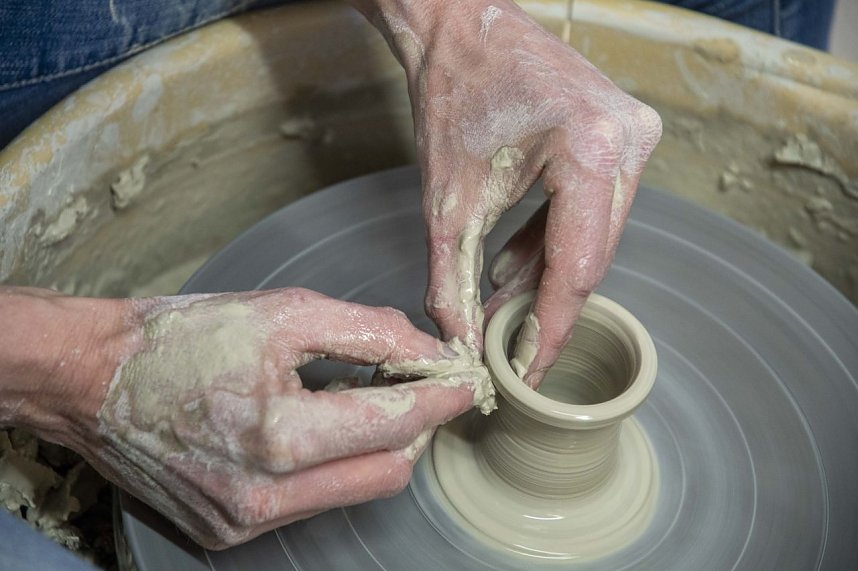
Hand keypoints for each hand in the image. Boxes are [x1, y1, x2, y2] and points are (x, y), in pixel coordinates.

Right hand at [0, 287, 479, 548]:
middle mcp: (265, 494)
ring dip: (374, 447)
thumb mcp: (281, 313)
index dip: (440, 396)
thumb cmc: (181, 339)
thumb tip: (424, 349)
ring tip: (356, 400)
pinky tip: (311, 428)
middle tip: (414, 385)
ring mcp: (245, 521)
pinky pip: (310, 501)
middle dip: (415, 426)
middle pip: (388, 470)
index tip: (462, 380)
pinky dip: (328, 465)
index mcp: (279, 434)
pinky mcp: (230, 531)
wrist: (93, 379)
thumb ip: (366, 330)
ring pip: (355, 490)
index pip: (396, 422)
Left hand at [353, 0, 661, 385]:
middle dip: (544, 303)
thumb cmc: (454, 94)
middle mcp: (629, 140)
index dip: (548, 329)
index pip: (578, 268)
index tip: (528, 371)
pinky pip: (595, 207)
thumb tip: (461, 341)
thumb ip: (452, 279)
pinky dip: (555, 238)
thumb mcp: (447, 200)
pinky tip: (516, 258)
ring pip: (595, 235)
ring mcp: (635, 133)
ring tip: (499, 296)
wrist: (462, 26)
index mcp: (592, 150)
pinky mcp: (625, 133)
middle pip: (592, 255)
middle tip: (504, 340)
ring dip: (546, 272)